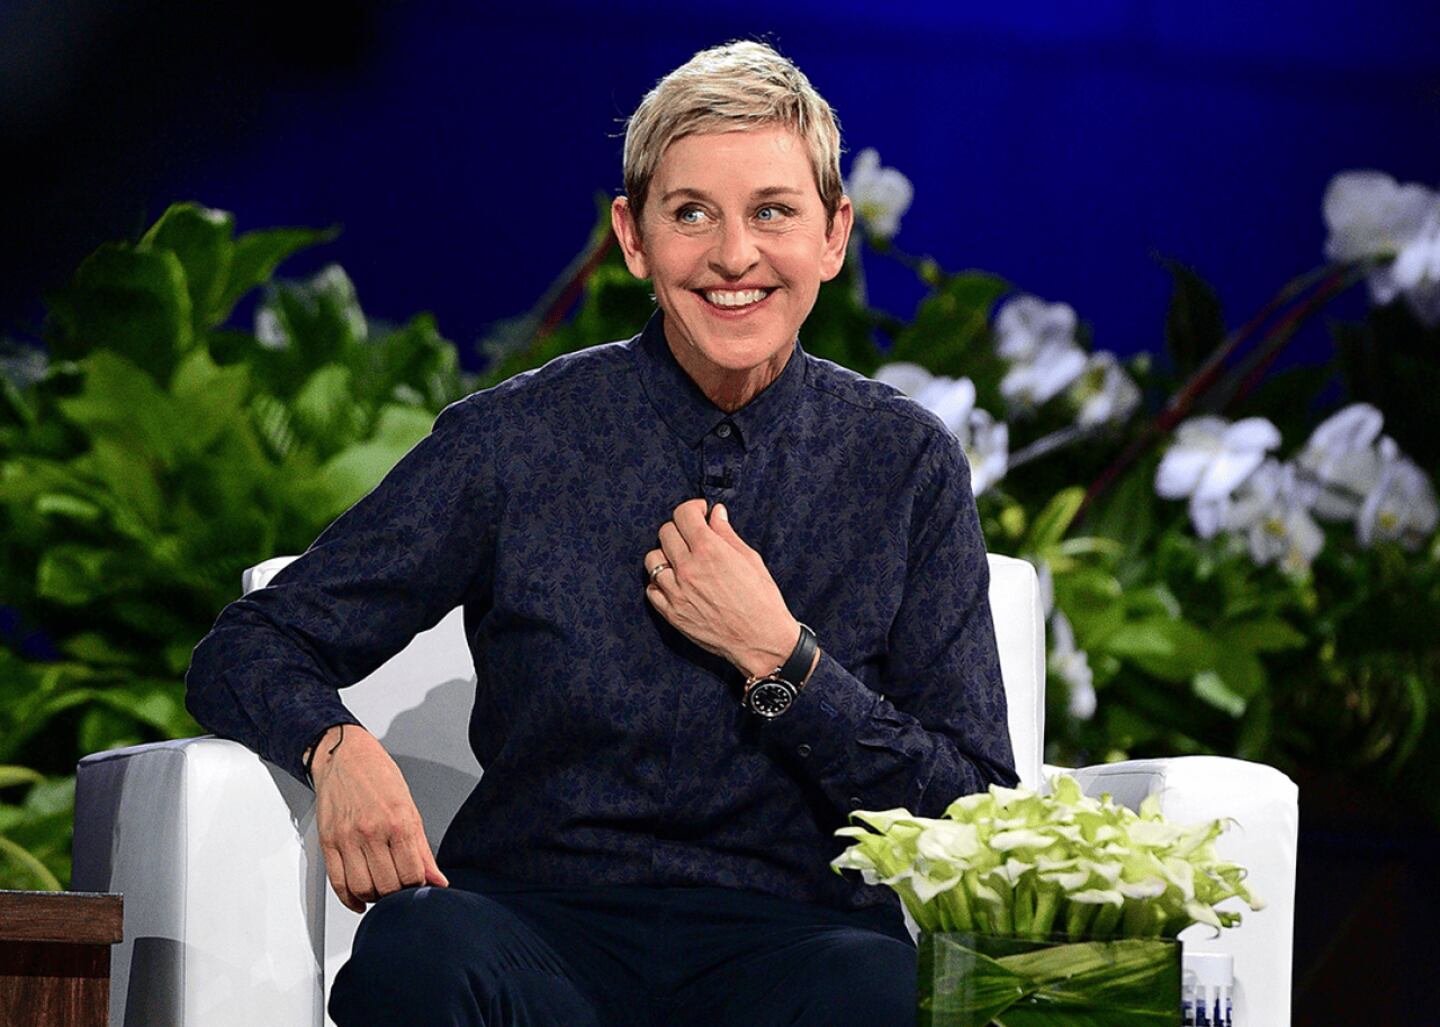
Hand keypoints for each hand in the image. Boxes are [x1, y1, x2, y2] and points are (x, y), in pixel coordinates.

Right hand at [307, 724, 448, 912]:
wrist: (345, 755)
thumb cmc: (379, 777)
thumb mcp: (410, 808)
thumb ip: (423, 850)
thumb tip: (438, 880)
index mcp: (398, 822)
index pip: (412, 874)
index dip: (418, 886)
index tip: (418, 884)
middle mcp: (372, 831)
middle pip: (387, 885)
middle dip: (397, 894)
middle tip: (400, 888)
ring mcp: (347, 838)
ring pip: (362, 888)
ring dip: (374, 897)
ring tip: (381, 890)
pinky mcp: (328, 842)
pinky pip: (337, 882)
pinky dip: (349, 898)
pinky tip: (359, 899)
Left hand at [644, 499, 804, 677]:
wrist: (761, 640)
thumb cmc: (762, 600)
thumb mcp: (750, 559)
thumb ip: (727, 534)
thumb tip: (716, 513)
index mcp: (710, 550)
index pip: (683, 515)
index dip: (692, 508)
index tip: (700, 513)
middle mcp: (688, 569)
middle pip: (665, 533)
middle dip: (680, 529)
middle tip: (692, 536)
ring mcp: (677, 592)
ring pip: (652, 559)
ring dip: (666, 555)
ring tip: (681, 561)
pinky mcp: (672, 614)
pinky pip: (651, 590)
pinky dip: (660, 583)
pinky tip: (676, 584)